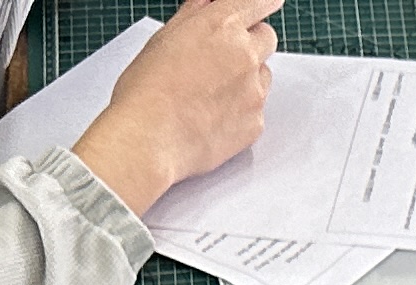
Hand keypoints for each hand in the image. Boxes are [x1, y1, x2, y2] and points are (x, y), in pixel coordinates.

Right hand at [77, 0, 283, 210]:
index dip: (262, 3)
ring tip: (212, 92)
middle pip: (267, 37)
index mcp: (221, 26)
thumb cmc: (147, 91)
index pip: (258, 2)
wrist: (149, 139)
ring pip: (264, 75)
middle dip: (251, 41)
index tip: (267, 3)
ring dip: (247, 77)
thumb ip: (194, 16)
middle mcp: (244, 55)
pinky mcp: (255, 123)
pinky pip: (256, 109)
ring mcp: (254, 91)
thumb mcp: (165, 38)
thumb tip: (208, 4)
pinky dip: (241, 110)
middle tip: (225, 55)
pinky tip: (212, 116)